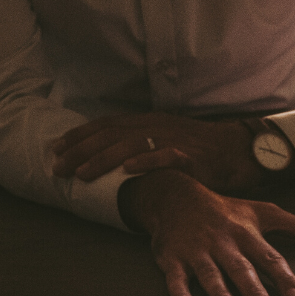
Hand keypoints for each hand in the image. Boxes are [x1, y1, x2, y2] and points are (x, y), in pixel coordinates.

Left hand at [53, 112, 263, 192]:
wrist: (239, 151)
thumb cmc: (202, 152)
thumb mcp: (166, 142)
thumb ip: (141, 147)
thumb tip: (111, 161)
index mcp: (148, 122)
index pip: (105, 125)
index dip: (78, 135)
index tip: (55, 148)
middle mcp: (156, 127)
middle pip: (110, 135)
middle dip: (80, 150)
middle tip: (58, 167)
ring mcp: (173, 140)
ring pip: (130, 144)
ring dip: (103, 158)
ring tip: (83, 174)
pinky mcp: (191, 156)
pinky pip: (166, 156)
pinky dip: (145, 160)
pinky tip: (127, 169)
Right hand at [118, 169, 294, 295]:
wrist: (175, 196)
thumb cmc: (227, 210)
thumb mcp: (265, 213)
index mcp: (247, 234)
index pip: (270, 258)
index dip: (284, 278)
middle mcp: (224, 243)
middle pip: (241, 269)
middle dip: (254, 290)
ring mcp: (197, 251)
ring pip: (211, 274)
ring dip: (221, 294)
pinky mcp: (172, 258)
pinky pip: (176, 277)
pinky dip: (179, 292)